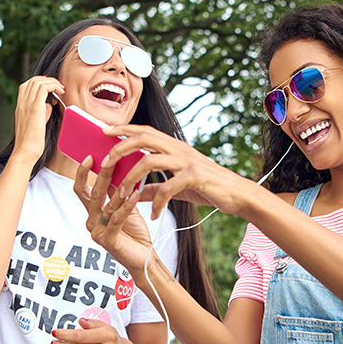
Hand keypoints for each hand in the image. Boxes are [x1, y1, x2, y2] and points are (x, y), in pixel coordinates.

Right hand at [12, 76, 64, 163]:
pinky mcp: (35, 108)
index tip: (51, 87)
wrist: (25, 151)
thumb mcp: (36, 123)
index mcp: (20, 106)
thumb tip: (48, 105)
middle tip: (59, 87)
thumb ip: (41, 113)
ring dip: (52, 82)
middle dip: (48, 80)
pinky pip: (44, 88)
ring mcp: (27, 104)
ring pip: (38, 81)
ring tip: (62, 89)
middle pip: (33, 81)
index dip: (39, 82)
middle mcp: (22, 103)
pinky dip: (54, 86)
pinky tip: (61, 92)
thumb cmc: (32, 142)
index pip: (26, 86)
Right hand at [73, 156, 155, 275]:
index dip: (82, 173)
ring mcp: (97, 232)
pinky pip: (116, 218)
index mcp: (93, 212)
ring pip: (106, 205)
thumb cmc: (134, 232)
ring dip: (120, 189)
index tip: (89, 156)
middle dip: (102, 174)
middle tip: (110, 159)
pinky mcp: (108, 240)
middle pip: (93, 193)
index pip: (81, 189)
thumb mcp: (126, 207)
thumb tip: (119, 167)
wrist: (143, 257)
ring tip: (131, 176)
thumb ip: (119, 192)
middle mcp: (92, 221)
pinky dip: (127, 205)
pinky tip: (135, 194)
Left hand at [92, 125, 253, 219]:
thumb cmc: (208, 187)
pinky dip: (157, 203)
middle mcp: (179, 149)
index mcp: (175, 147)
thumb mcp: (179, 186)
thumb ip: (156, 188)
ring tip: (124, 196)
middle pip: (143, 138)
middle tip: (105, 163)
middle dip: (120, 148)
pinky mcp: (195, 177)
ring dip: (132, 179)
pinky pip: (168, 188)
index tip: (104, 130)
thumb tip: (135, 194)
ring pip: (149, 161)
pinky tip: (154, 215)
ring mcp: (187, 162)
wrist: (237, 194)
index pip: (145, 131)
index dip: (124, 128)